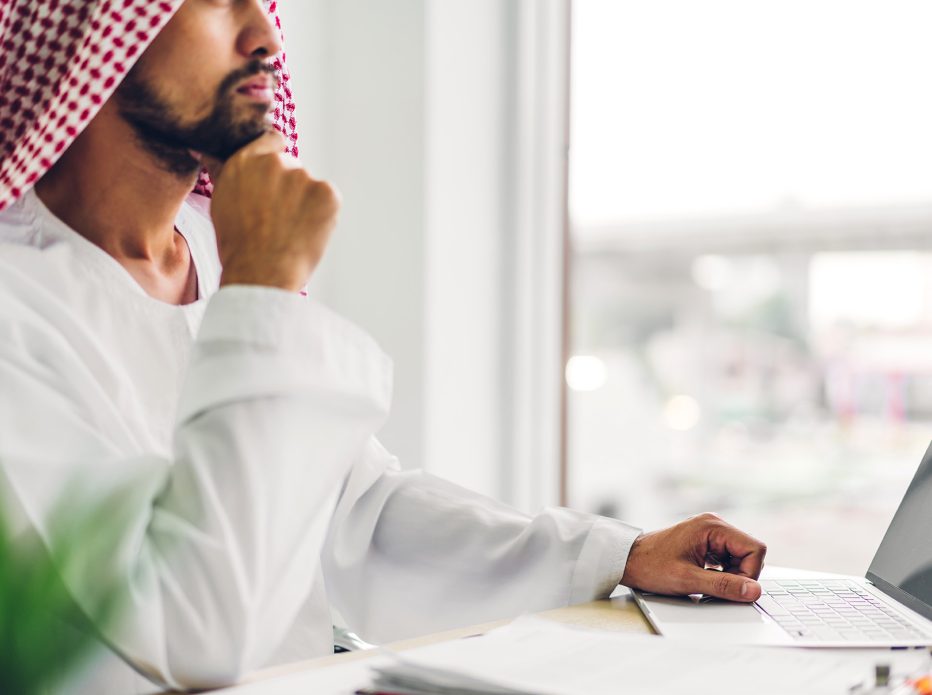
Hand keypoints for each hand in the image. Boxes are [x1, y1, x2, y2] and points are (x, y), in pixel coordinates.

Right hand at [206, 130, 339, 291]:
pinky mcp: (327, 193)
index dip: (276, 160)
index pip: (271, 141)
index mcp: (245, 161)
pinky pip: (328, 199)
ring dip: (306, 202)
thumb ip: (226, 173)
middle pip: (291, 167)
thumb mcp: (221, 203)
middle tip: (281, 219)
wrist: (260, 273)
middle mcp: (274, 162)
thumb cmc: (238, 246)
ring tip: (290, 231)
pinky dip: (323, 215)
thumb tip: (205, 149)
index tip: (277, 179)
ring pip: (309, 186)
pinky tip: (306, 233)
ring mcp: (303, 177)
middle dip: (289, 188)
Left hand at [620, 513, 765, 601]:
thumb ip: (723, 585)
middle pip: (749, 552)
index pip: (755, 548)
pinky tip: (707, 579)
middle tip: (718, 588)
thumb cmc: (651, 566)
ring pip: (740, 557)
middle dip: (741, 574)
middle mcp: (714, 524)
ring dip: (731, 575)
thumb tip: (753, 591)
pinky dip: (723, 572)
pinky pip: (728, 558)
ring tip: (708, 583)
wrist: (628, 561)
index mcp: (712, 526)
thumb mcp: (688, 580)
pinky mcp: (706, 541)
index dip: (750, 573)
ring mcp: (710, 532)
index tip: (735, 589)